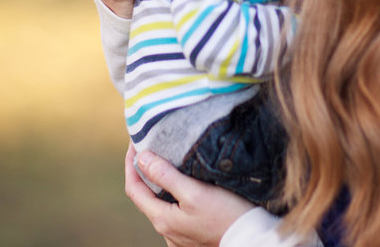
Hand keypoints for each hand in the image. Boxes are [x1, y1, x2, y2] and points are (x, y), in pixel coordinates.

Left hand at [124, 145, 252, 246]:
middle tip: (149, 148)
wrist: (248, 238)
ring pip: (161, 205)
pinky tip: (185, 187)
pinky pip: (175, 212)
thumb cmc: (225, 215)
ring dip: (159, 184)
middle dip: (143, 172)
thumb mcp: (195, 192)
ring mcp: (178, 235)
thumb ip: (166, 176)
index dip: (130, 164)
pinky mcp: (191, 236)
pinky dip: (172, 195)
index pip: (134, 188)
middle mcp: (165, 230)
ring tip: (166, 163)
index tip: (134, 142)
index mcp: (161, 218)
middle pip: (145, 197)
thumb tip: (142, 158)